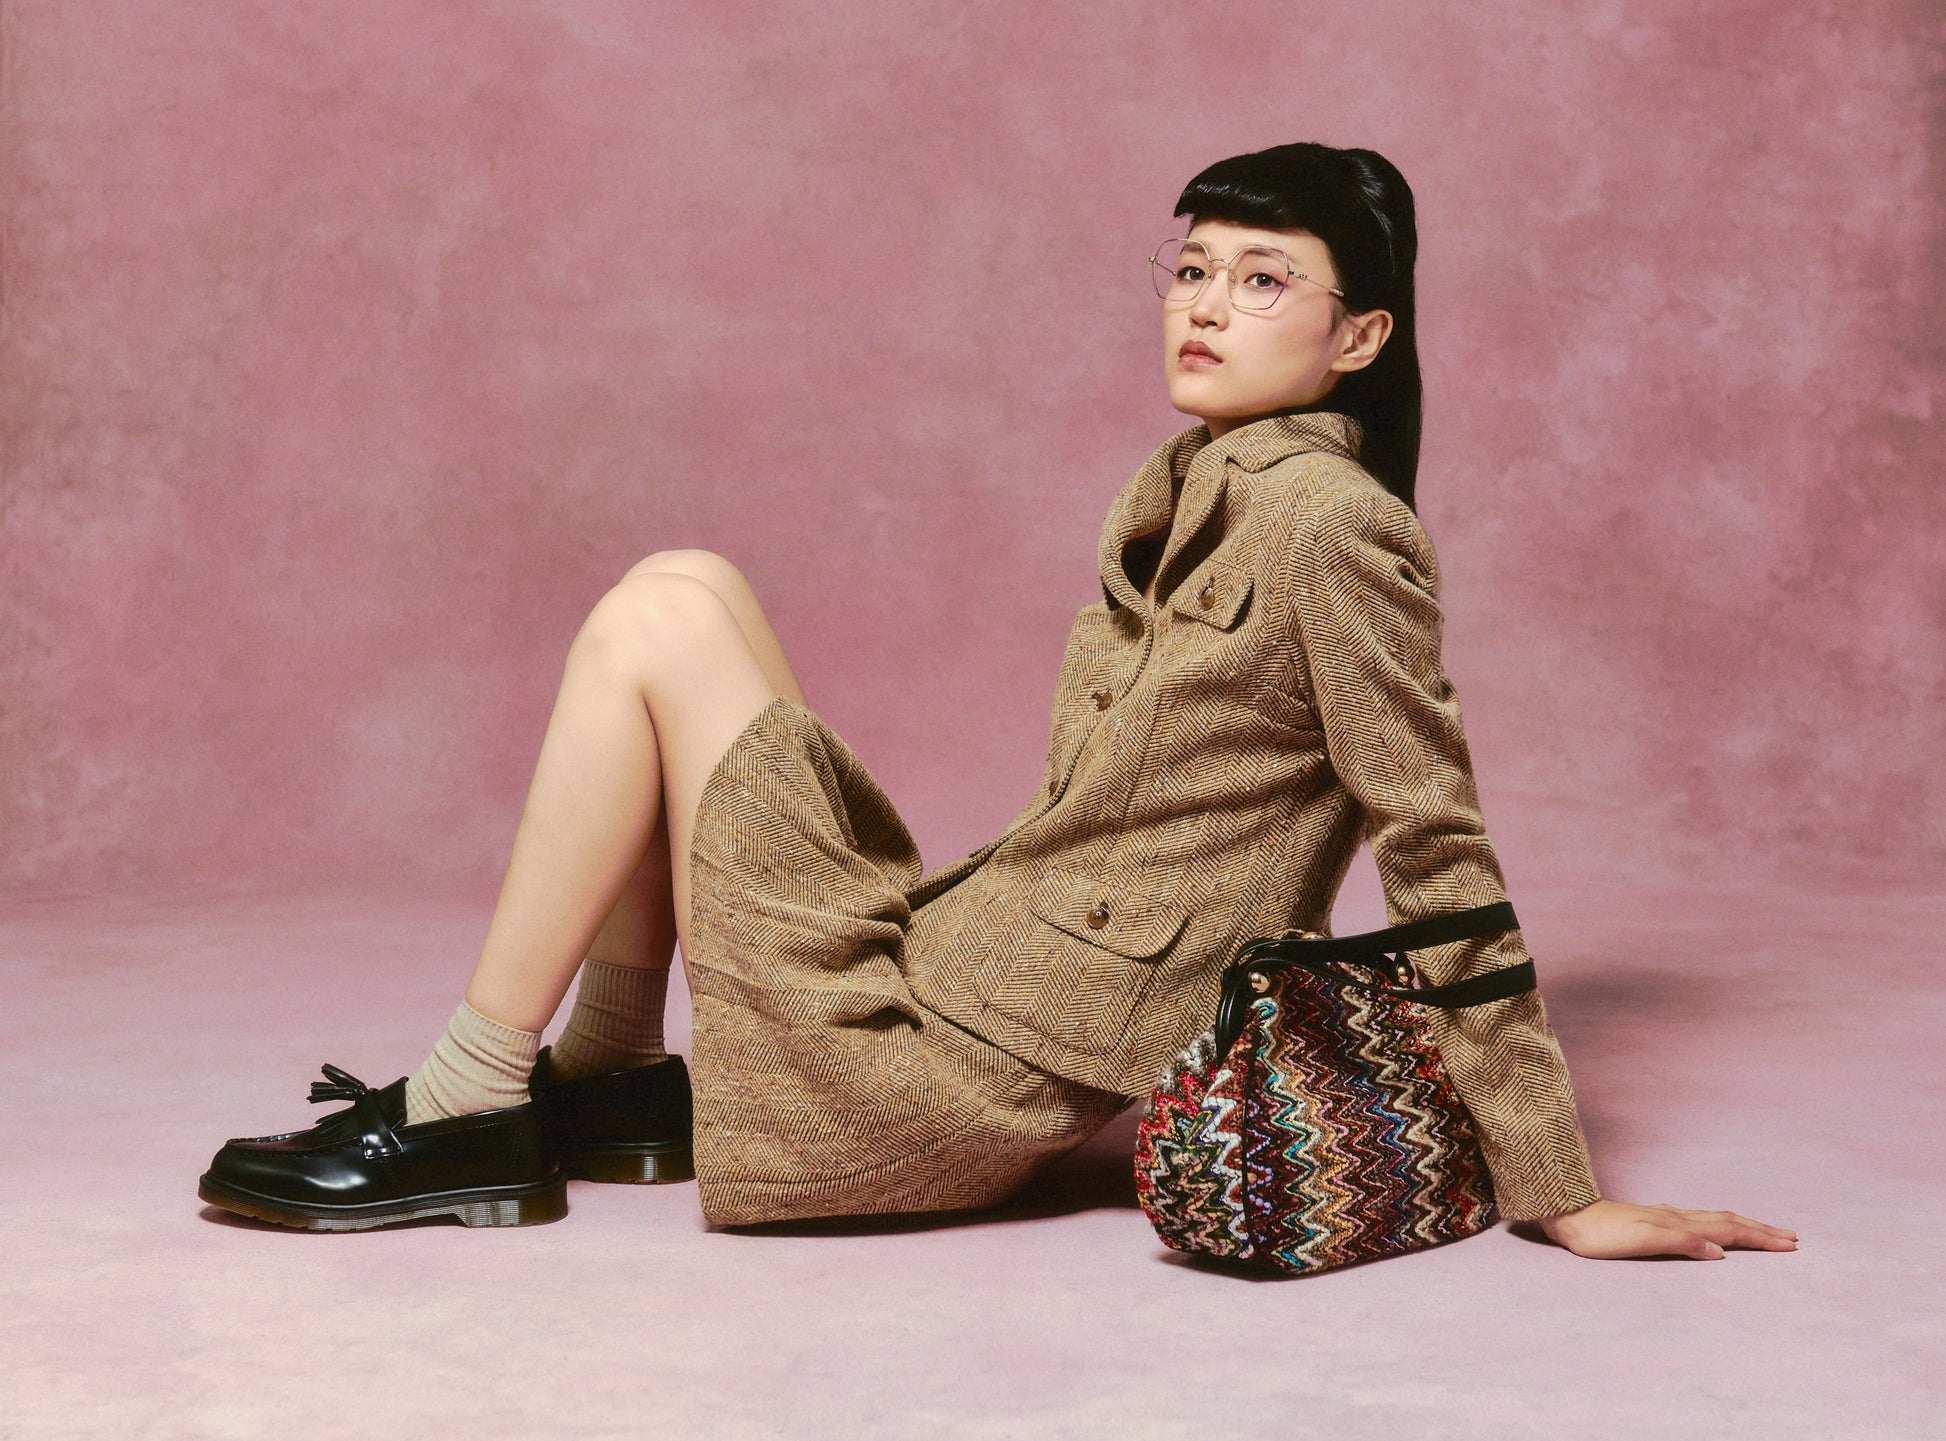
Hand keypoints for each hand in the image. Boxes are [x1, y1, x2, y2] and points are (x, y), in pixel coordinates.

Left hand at [1534, 1199, 1797, 1259]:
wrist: (1566, 1217)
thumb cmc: (1600, 1235)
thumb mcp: (1641, 1240)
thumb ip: (1681, 1243)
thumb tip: (1720, 1252)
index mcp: (1678, 1222)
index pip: (1729, 1229)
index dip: (1760, 1237)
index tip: (1790, 1244)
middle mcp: (1674, 1217)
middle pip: (1726, 1221)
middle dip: (1760, 1230)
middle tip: (1791, 1237)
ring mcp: (1662, 1218)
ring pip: (1711, 1219)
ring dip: (1740, 1226)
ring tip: (1760, 1230)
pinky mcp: (1649, 1222)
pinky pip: (1693, 1222)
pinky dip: (1712, 1226)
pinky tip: (1703, 1227)